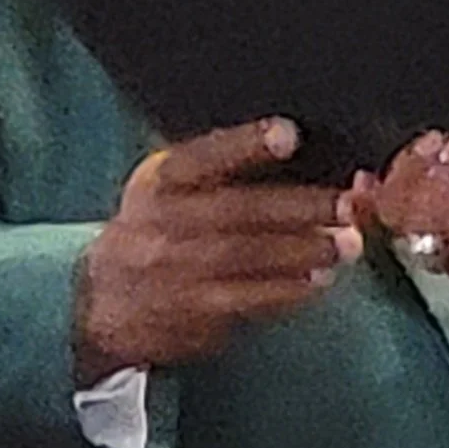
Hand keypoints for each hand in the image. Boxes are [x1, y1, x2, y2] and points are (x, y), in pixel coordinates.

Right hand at [74, 118, 359, 383]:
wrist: (101, 301)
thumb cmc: (153, 230)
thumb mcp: (165, 187)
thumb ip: (217, 168)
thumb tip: (297, 146)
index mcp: (160, 180)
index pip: (203, 156)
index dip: (245, 144)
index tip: (289, 133)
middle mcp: (162, 222)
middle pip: (237, 210)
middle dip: (299, 207)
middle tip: (348, 204)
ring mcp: (174, 272)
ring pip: (245, 258)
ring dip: (302, 251)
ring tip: (346, 244)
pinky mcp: (190, 314)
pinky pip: (245, 301)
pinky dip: (286, 291)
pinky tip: (318, 281)